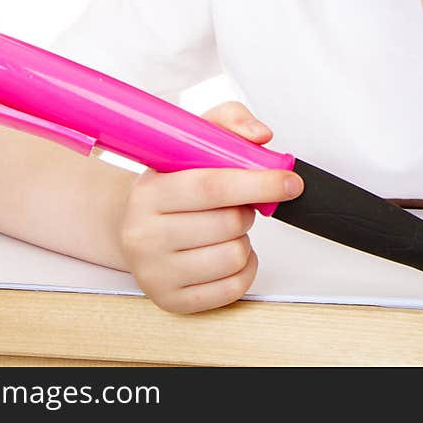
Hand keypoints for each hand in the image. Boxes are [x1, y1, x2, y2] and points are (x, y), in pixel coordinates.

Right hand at [118, 101, 301, 313]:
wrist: (134, 227)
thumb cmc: (171, 183)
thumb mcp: (191, 141)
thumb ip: (229, 122)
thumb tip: (260, 136)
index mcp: (148, 192)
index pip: (211, 186)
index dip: (257, 182)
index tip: (288, 181)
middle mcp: (144, 235)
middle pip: (228, 222)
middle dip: (248, 209)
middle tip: (238, 203)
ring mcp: (155, 272)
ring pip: (234, 256)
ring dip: (244, 238)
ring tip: (224, 227)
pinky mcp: (172, 300)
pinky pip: (234, 287)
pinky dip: (244, 266)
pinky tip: (226, 250)